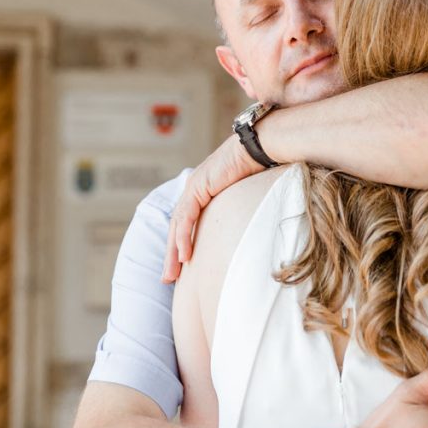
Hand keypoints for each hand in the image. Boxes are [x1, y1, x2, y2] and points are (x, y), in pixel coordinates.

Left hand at [161, 135, 262, 282]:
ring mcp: (194, 187)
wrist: (258, 148)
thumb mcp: (244, 196)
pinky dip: (183, 237)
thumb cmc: (259, 169)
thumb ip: (237, 211)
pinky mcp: (197, 187)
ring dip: (173, 251)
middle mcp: (194, 190)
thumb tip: (248, 232)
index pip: (186, 223)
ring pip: (177, 225)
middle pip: (176, 228)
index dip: (181, 245)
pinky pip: (186, 217)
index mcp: (202, 192)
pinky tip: (184, 255)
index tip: (181, 268)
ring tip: (172, 273)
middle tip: (168, 278)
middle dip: (171, 255)